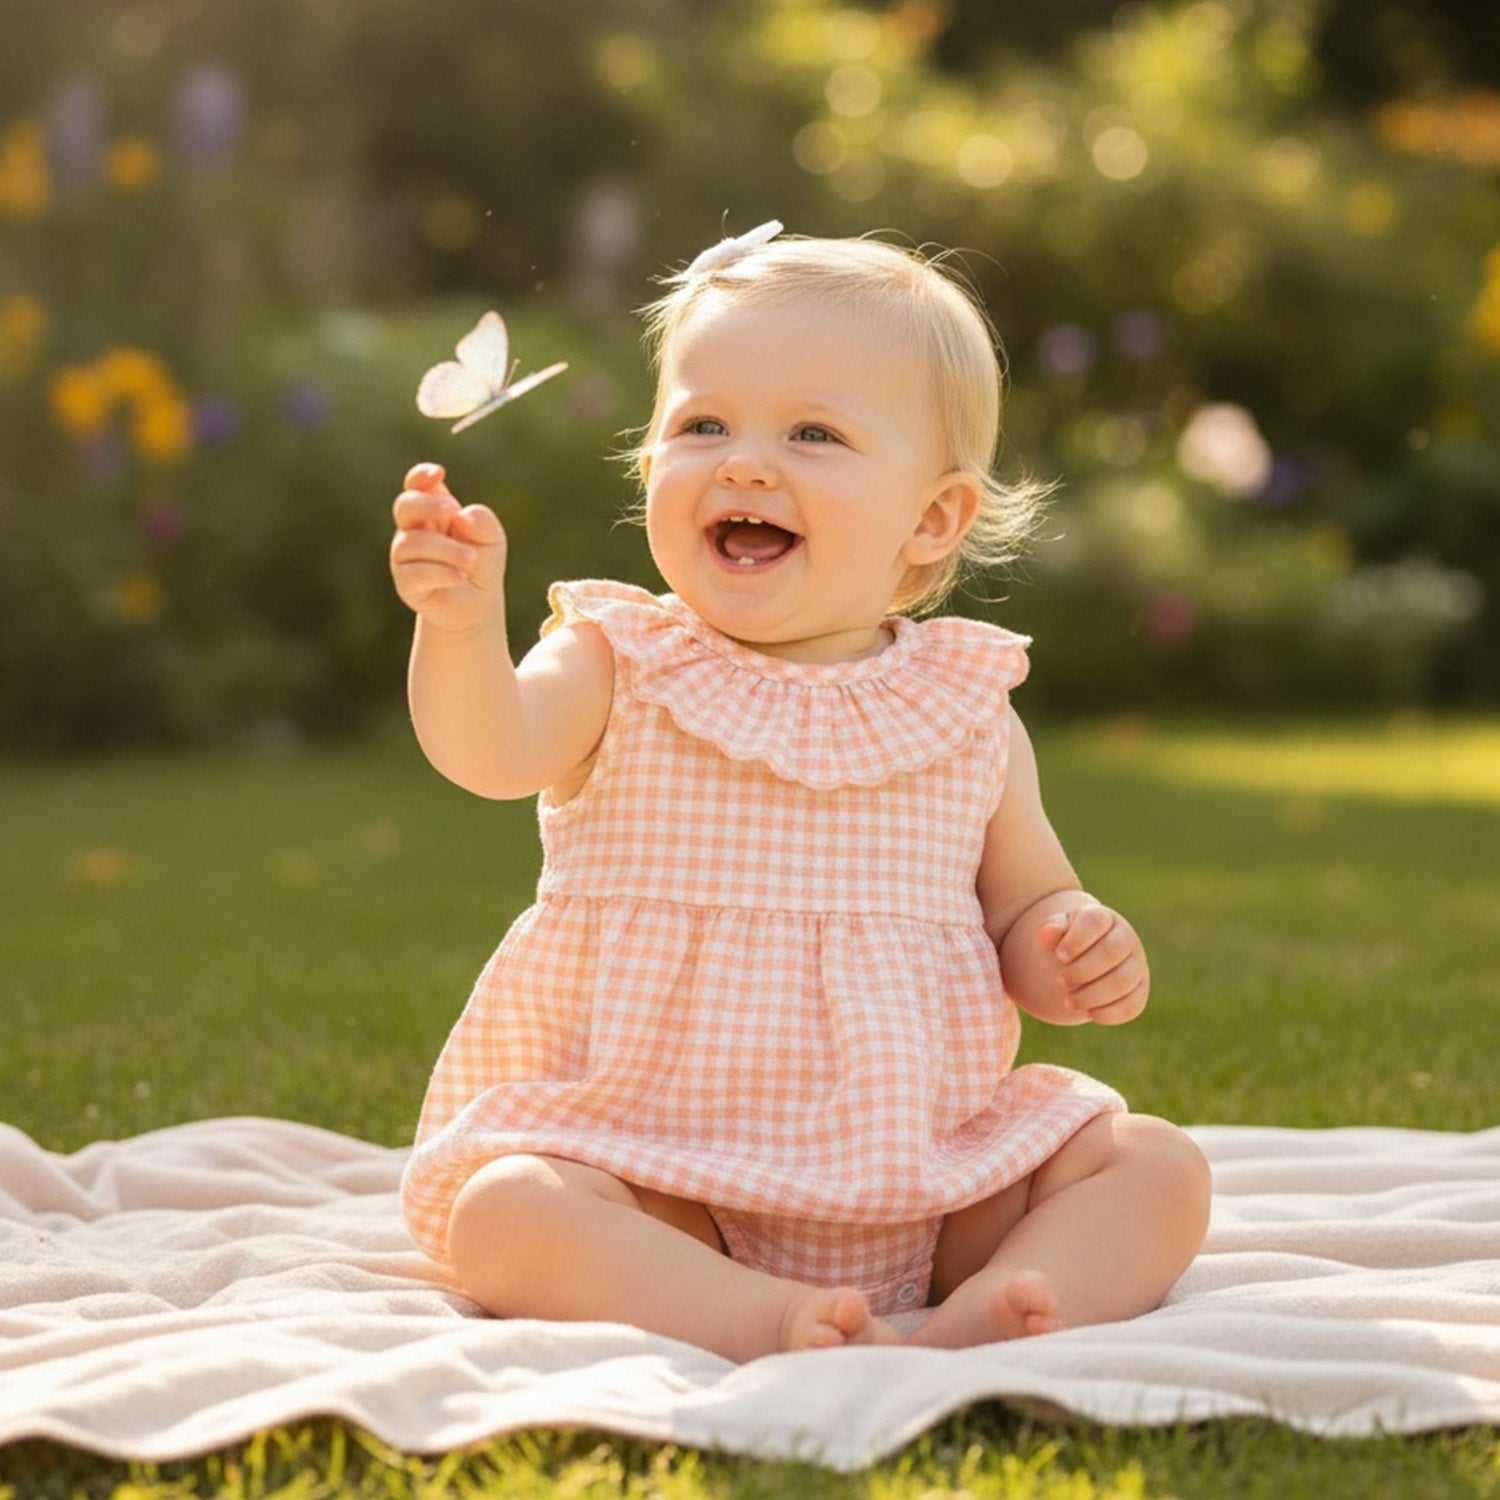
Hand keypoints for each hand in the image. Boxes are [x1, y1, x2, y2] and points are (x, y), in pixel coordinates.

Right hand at [390, 462, 506, 632]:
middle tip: (451, 511)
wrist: (477, 606)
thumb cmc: (481, 566)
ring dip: (445, 549)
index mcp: (432, 512)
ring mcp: (405, 557)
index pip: (417, 486)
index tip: (439, 473)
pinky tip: (460, 577)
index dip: (421, 476)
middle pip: (405, 506)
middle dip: (426, 505)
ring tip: (471, 560)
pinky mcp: (406, 584)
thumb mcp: (492, 540)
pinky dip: (441, 572)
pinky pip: (414, 572)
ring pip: (411, 542)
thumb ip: (484, 522)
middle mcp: (413, 530)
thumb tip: (462, 517)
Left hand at [1037, 901, 1148, 1025]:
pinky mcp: (1140, 991)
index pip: (1095, 921)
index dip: (1076, 940)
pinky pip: (1132, 1005)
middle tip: (1061, 981)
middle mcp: (1126, 938)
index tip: (1059, 956)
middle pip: (1111, 952)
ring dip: (1093, 995)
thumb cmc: (1070, 941)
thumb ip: (1051, 931)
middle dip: (1082, 971)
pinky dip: (1109, 1013)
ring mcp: (1137, 965)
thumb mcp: (1058, 932)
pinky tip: (1089, 1013)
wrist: (1087, 957)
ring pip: (1123, 981)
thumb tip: (1047, 933)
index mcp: (1104, 918)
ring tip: (1069, 1002)